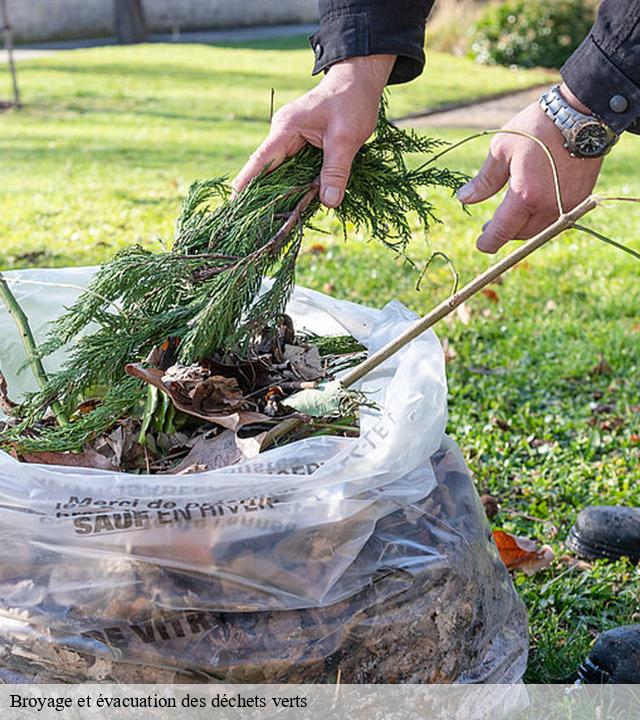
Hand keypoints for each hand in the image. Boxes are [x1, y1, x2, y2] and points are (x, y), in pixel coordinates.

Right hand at [231, 54, 395, 207]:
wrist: (359, 81)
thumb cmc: (352, 103)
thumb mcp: (346, 139)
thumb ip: (336, 171)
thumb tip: (330, 203)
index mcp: (286, 129)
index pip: (260, 160)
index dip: (246, 183)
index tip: (233, 203)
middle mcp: (283, 135)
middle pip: (267, 170)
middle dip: (263, 195)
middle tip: (257, 223)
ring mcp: (291, 140)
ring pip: (282, 172)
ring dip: (281, 192)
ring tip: (271, 220)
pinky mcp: (301, 145)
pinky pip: (294, 169)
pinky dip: (295, 185)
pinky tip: (295, 204)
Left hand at [457, 83, 603, 252]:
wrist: (582, 115)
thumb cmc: (537, 128)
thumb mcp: (502, 150)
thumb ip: (484, 181)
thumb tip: (464, 199)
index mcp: (525, 196)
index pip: (502, 232)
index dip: (489, 242)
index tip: (481, 244)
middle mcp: (548, 207)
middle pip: (521, 234)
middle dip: (504, 233)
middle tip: (489, 227)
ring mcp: (567, 205)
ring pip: (539, 230)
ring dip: (522, 228)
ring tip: (508, 218)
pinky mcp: (579, 199)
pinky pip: (555, 219)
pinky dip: (540, 219)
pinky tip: (530, 209)